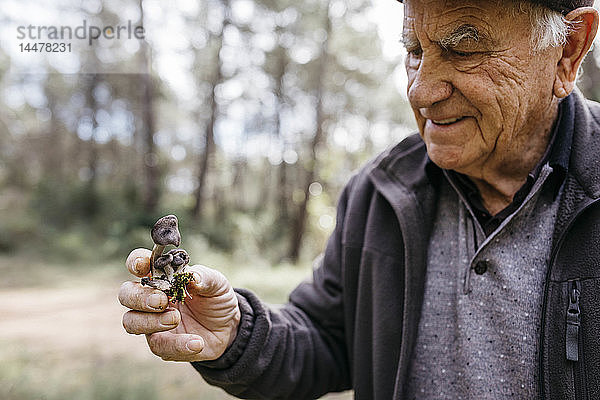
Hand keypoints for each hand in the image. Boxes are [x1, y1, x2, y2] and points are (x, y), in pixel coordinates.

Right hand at [119, 248, 240, 361]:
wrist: (228, 327)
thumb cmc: (216, 298)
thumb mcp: (218, 284)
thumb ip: (205, 278)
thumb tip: (193, 277)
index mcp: (161, 276)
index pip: (138, 264)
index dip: (136, 262)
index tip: (143, 266)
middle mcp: (150, 297)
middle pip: (126, 294)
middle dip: (139, 297)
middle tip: (162, 301)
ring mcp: (152, 322)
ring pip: (131, 322)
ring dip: (150, 322)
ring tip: (176, 319)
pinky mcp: (162, 344)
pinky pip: (159, 346)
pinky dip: (177, 345)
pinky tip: (197, 343)